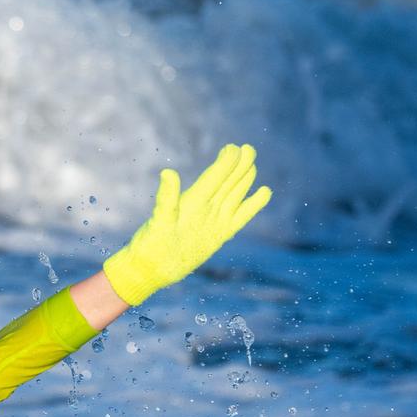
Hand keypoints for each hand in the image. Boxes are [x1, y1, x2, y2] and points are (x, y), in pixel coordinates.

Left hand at [101, 143, 272, 306]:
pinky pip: (241, 216)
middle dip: (238, 166)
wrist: (152, 268)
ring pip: (235, 194)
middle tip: (248, 149)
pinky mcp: (221, 234)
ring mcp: (214, 220)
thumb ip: (167, 198)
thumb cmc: (151, 244)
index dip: (224, 163)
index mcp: (193, 201)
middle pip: (226, 182)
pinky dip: (253, 205)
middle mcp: (205, 208)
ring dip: (244, 179)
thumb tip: (168, 173)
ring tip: (251, 163)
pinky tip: (264, 192)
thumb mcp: (160, 220)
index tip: (233, 148)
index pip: (213, 177)